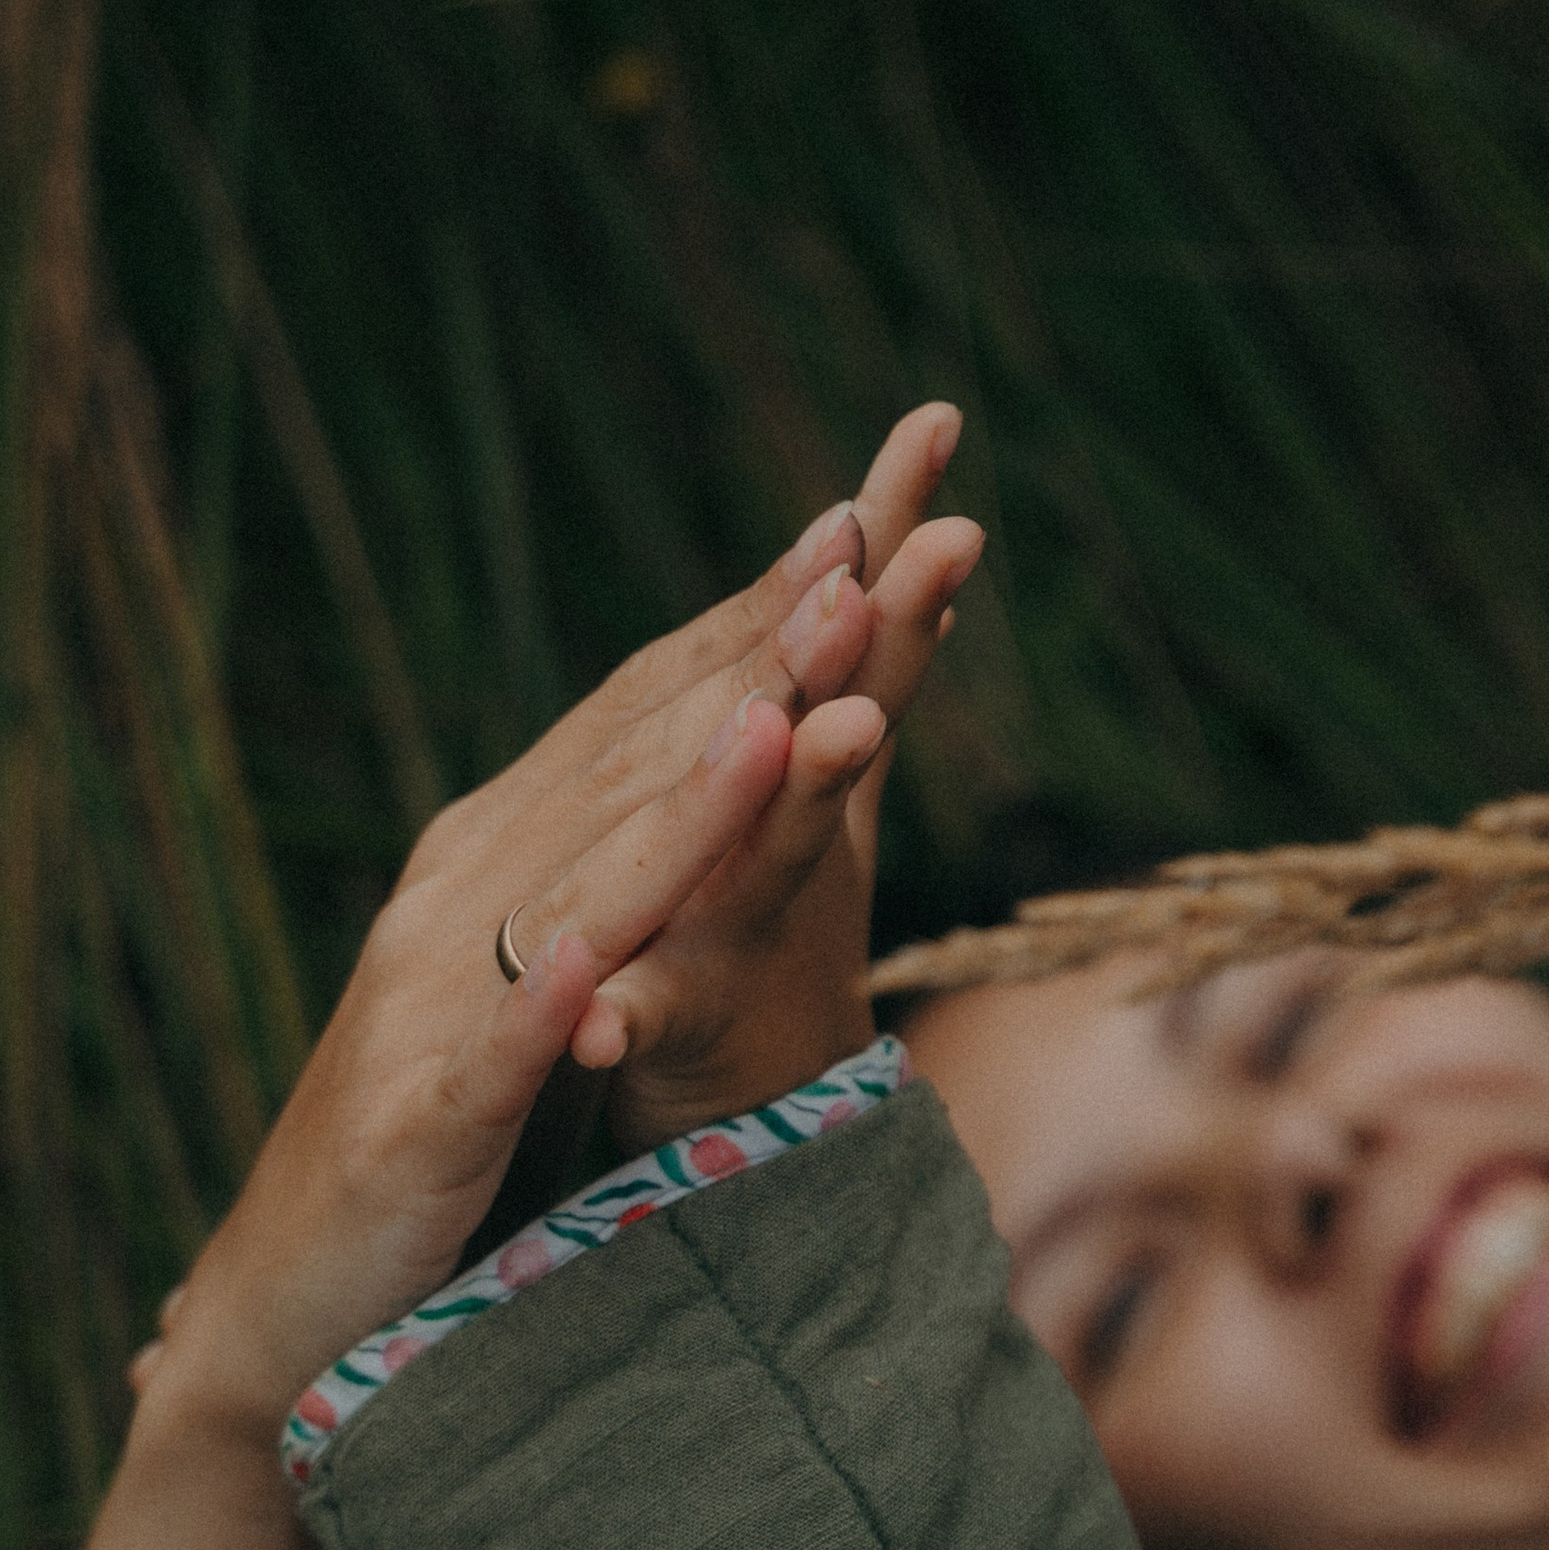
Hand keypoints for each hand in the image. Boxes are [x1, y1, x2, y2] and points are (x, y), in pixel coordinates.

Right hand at [139, 407, 978, 1442]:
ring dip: (675, 810)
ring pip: (578, 892)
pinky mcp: (419, 1129)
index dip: (746, 631)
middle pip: (625, 771)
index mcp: (502, 857)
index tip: (856, 529)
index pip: (641, 723)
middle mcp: (461, 900)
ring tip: (775, 728)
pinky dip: (542, 1006)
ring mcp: (435, 1010)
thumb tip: (714, 753)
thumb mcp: (548, 980)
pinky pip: (491, 1059)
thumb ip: (615, 873)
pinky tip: (596, 962)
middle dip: (745, 672)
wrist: (288, 1290)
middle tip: (857, 569)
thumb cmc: (432, 1137)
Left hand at [588, 402, 977, 1142]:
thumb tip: (896, 543)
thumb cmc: (761, 935)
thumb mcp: (804, 786)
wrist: (747, 1119)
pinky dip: (632, 1019)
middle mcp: (791, 842)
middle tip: (943, 547)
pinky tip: (605, 1019)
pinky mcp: (675, 1036)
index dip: (894, 536)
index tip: (931, 429)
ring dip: (809, 789)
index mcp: (807, 772)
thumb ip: (851, 674)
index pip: (860, 635)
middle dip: (886, 634)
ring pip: (777, 853)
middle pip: (846, 721)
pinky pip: (652, 1024)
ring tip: (843, 726)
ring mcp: (740, 935)